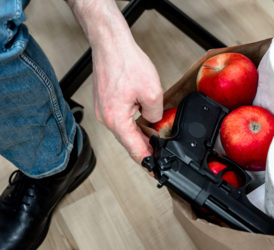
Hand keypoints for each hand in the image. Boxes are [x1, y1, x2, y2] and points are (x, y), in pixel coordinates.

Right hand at [67, 0, 162, 163]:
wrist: (111, 43)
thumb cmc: (126, 63)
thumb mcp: (152, 93)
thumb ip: (154, 114)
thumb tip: (152, 120)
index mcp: (116, 119)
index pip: (133, 148)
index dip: (146, 161)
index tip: (154, 170)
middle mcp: (106, 117)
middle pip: (128, 141)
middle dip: (144, 148)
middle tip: (158, 158)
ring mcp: (104, 110)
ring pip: (125, 129)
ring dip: (139, 135)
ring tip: (153, 142)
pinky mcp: (105, 102)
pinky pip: (121, 118)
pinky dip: (133, 123)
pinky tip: (143, 124)